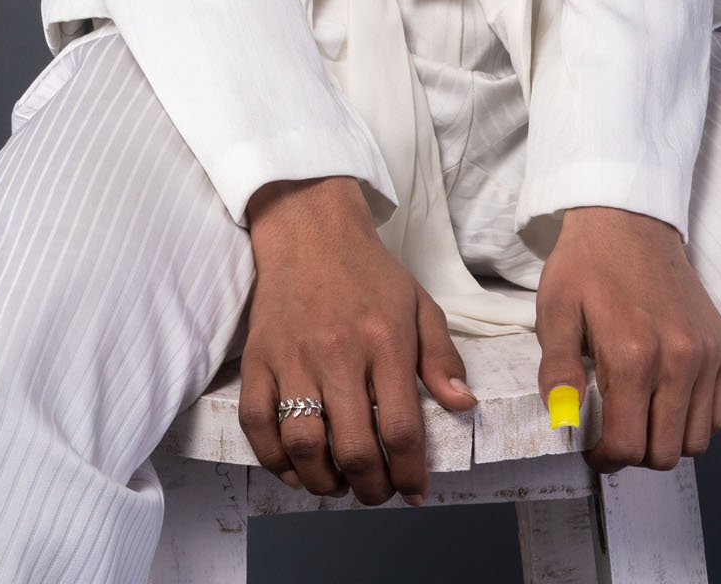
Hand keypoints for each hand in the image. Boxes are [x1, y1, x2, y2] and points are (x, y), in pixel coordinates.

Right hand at [237, 176, 477, 505]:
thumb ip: (443, 358)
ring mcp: (292, 357)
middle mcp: (338, 353)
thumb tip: (463, 407)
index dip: (409, 473)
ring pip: (302, 445)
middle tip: (376, 491)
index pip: (400, 429)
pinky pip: (257, 425)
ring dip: (322, 481)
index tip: (414, 490)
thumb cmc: (370, 272)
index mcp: (384, 341)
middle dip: (369, 488)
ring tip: (338, 483)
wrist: (310, 229)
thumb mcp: (420, 305)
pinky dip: (274, 459)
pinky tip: (295, 466)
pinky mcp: (258, 358)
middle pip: (353, 448)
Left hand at [535, 207, 720, 471]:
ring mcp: (707, 355)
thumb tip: (563, 421)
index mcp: (633, 354)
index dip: (604, 457)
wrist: (630, 219)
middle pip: (665, 452)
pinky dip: (694, 421)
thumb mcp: (556, 310)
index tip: (591, 447)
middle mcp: (679, 360)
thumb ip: (558, 371)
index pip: (628, 444)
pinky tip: (667, 401)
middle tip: (613, 433)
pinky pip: (719, 415)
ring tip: (641, 417)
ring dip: (667, 441)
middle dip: (635, 454)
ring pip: (697, 441)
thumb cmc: (587, 264)